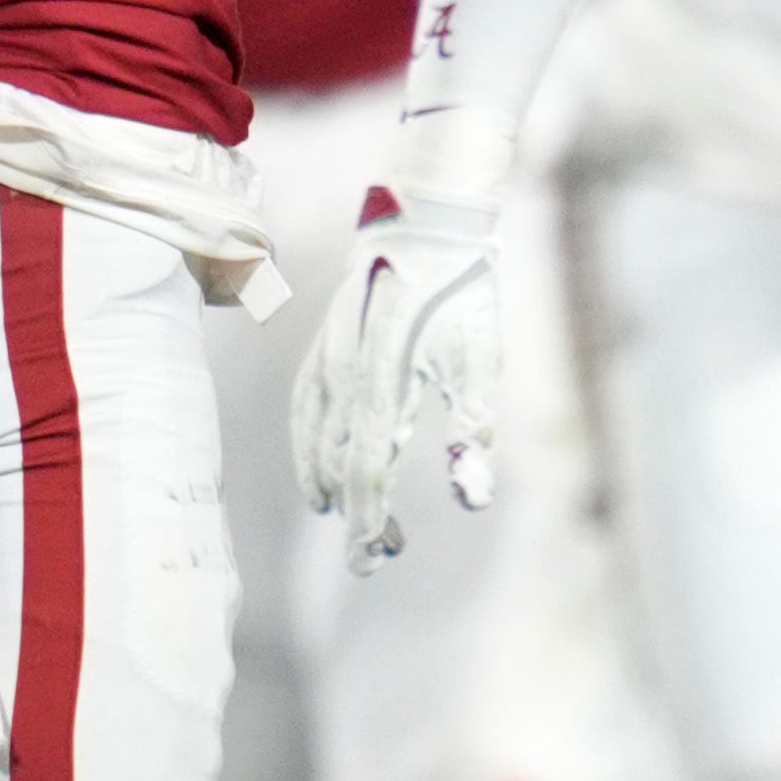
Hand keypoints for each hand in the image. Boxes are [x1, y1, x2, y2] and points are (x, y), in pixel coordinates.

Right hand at [292, 191, 499, 571]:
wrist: (422, 221)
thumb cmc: (460, 292)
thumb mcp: (480, 358)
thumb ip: (473, 429)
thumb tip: (472, 500)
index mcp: (385, 374)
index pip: (370, 464)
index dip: (371, 517)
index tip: (376, 558)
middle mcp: (343, 369)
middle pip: (339, 459)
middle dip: (356, 514)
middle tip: (377, 556)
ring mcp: (324, 357)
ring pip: (312, 438)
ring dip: (332, 486)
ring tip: (354, 521)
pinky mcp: (319, 348)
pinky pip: (301, 410)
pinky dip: (305, 449)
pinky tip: (320, 475)